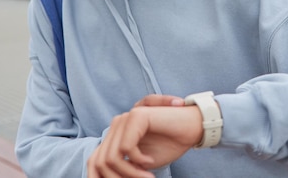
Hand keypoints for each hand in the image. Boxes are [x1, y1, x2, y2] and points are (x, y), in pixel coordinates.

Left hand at [87, 98, 202, 177]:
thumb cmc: (170, 144)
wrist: (193, 127)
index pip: (95, 161)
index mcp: (115, 135)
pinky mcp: (136, 116)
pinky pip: (126, 149)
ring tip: (147, 177)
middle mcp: (116, 125)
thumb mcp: (141, 164)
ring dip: (129, 173)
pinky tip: (150, 161)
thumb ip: (124, 169)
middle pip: (100, 161)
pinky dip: (138, 161)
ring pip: (111, 158)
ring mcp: (124, 119)